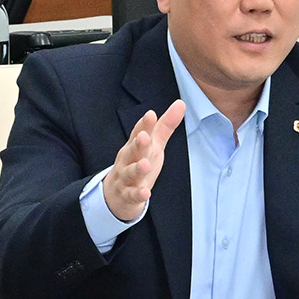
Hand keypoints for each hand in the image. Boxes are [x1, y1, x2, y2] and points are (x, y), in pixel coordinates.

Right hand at [102, 104, 186, 221]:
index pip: (138, 133)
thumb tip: (181, 103)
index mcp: (134, 146)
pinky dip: (138, 194)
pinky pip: (131, 195)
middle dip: (137, 144)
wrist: (116, 195)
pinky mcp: (127, 195)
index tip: (151, 115)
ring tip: (145, 165)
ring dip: (137, 169)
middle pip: (131, 150)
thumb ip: (165, 126)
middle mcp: (128, 160)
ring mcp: (125, 178)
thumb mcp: (153, 145)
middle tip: (145, 137)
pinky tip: (145, 193)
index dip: (144, 125)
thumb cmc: (137, 164)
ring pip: (129, 173)